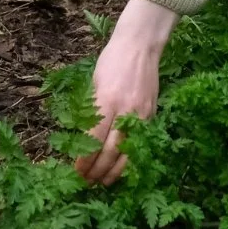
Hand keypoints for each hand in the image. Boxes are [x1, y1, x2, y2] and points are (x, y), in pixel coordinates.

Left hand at [76, 0, 178, 186]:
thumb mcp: (94, 82)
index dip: (83, 159)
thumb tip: (82, 138)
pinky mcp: (151, 116)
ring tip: (102, 182)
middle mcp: (125, 110)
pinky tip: (121, 168)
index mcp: (106, 100)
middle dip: (96, 170)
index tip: (75, 171)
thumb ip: (91, 110)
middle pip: (109, 151)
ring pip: (127, 153)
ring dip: (113, 171)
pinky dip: (129, 160)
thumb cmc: (112, 60)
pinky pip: (139, 144)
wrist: (141, 46)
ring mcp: (141, 115)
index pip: (92, 139)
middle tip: (86, 182)